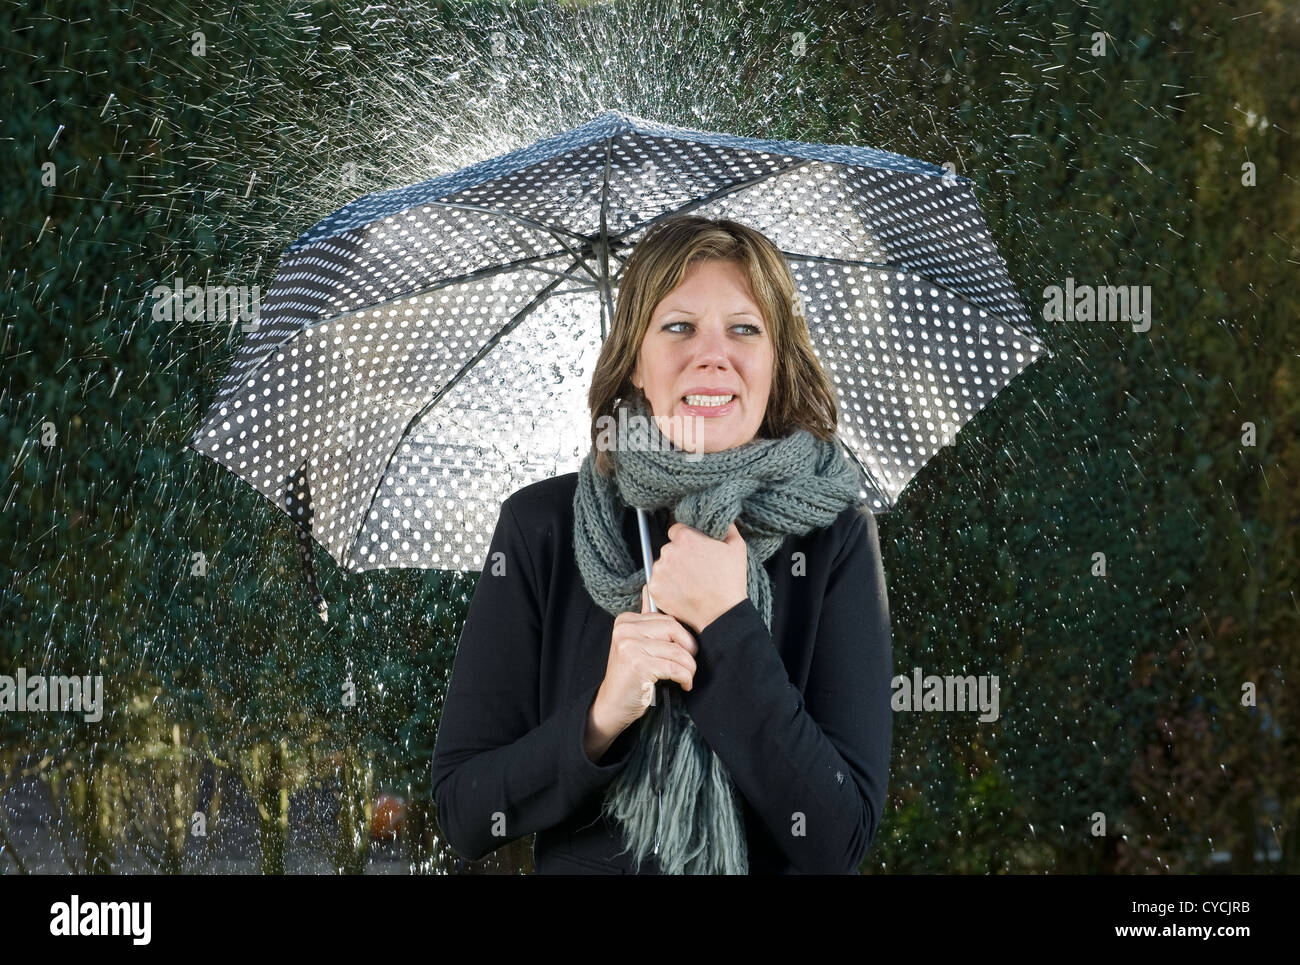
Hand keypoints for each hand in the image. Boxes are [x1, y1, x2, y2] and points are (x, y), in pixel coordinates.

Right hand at [587, 585, 698, 757]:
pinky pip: (675, 668)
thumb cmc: (629, 675)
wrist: (613, 704)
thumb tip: (649, 588)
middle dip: (689, 648)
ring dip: (689, 667)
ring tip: (687, 676)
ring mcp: (630, 647)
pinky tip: (684, 684)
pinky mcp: (638, 665)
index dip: (683, 636)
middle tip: (689, 663)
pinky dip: (685, 677)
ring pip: (677, 650)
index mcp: (625, 621)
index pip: (667, 618)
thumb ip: (645, 620)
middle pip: (674, 629)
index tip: (685, 651)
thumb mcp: (634, 643)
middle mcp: (625, 630)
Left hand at [645, 521, 747, 634]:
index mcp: (685, 537)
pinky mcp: (654, 588)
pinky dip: (666, 587)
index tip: (693, 551)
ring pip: (662, 565)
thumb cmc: (730, 581)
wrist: (721, 614)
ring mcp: (659, 570)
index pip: (676, 529)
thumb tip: (722, 518)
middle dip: (679, 556)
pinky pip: (657, 582)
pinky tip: (682, 592)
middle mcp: (668, 551)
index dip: (686, 540)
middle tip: (695, 569)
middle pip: (668, 548)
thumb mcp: (736, 547)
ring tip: (689, 583)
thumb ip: (727, 527)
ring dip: (671, 571)